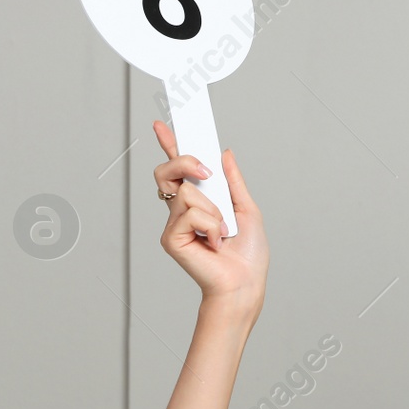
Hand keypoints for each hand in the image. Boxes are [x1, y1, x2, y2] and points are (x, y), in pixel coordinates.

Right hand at [151, 121, 267, 317]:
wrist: (244, 283)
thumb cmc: (247, 254)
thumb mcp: (247, 208)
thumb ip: (234, 181)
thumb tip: (225, 153)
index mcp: (200, 200)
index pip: (179, 168)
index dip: (169, 145)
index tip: (161, 125)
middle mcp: (182, 210)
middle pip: (167, 171)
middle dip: (184, 162)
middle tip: (204, 172)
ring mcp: (174, 223)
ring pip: (186, 192)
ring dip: (212, 209)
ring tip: (222, 231)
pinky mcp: (171, 238)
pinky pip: (189, 213)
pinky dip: (210, 225)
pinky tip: (214, 242)